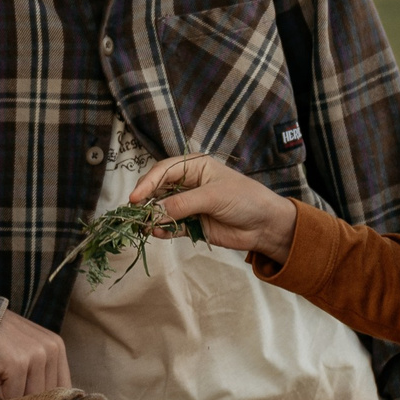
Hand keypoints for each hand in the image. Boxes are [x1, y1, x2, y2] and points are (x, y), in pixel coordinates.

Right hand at [0, 309, 72, 398]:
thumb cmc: (1, 339)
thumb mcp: (30, 348)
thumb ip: (43, 370)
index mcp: (57, 347)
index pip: (64, 387)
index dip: (47, 399)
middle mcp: (52, 350)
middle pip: (45, 396)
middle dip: (24, 394)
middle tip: (9, 379)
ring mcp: (36, 356)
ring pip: (29, 397)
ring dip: (10, 393)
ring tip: (2, 373)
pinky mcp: (18, 364)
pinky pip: (12, 395)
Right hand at [130, 154, 297, 264]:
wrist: (264, 225)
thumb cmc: (244, 199)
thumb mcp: (213, 196)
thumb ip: (183, 204)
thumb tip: (154, 212)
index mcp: (194, 167)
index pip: (163, 171)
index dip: (147, 183)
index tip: (135, 197)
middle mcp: (187, 184)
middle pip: (157, 189)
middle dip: (145, 200)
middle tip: (135, 212)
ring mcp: (188, 205)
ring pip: (160, 209)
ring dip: (151, 217)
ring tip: (143, 226)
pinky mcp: (190, 224)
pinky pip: (170, 226)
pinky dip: (162, 230)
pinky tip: (158, 232)